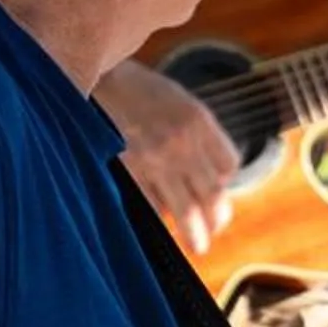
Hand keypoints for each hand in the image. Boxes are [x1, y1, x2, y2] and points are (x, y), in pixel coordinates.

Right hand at [96, 60, 239, 253]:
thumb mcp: (180, 101)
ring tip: (198, 245)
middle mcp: (181, 142)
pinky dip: (161, 218)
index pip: (228, 165)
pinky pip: (154, 207)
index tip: (218, 186)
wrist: (99, 82)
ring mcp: (155, 160)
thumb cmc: (141, 93)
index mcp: (198, 120)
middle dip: (217, 218)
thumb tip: (216, 178)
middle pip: (213, 194)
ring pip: (187, 211)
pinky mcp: (130, 172)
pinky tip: (162, 220)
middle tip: (215, 229)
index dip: (226, 180)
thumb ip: (199, 134)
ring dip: (195, 234)